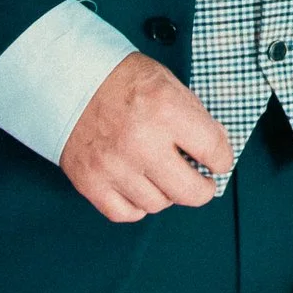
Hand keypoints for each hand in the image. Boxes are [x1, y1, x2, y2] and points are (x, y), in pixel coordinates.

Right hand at [58, 52, 235, 222]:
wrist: (69, 80)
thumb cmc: (122, 80)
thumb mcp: (168, 83)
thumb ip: (193, 116)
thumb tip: (216, 148)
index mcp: (166, 111)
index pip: (213, 150)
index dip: (223, 159)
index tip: (221, 162)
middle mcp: (142, 143)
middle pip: (189, 191)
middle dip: (203, 190)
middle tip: (203, 184)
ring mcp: (114, 167)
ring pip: (158, 204)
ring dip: (167, 194)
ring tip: (165, 178)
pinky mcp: (90, 182)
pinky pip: (125, 213)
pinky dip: (137, 205)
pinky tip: (140, 189)